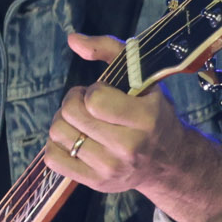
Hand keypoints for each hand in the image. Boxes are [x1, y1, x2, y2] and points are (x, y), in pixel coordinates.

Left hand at [51, 33, 221, 221]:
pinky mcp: (96, 183)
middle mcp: (130, 148)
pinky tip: (76, 139)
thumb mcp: (143, 77)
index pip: (94, 100)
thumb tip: (72, 39)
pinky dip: (57, 144)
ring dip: (64, 122)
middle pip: (71, 115)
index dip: (92, 91)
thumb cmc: (153, 112)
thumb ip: (110, 50)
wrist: (169, 161)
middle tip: (89, 105)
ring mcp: (111, 169)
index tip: (104, 93)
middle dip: (74, 102)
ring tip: (83, 122)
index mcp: (146, 119)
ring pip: (58, 134)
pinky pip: (53, 159)